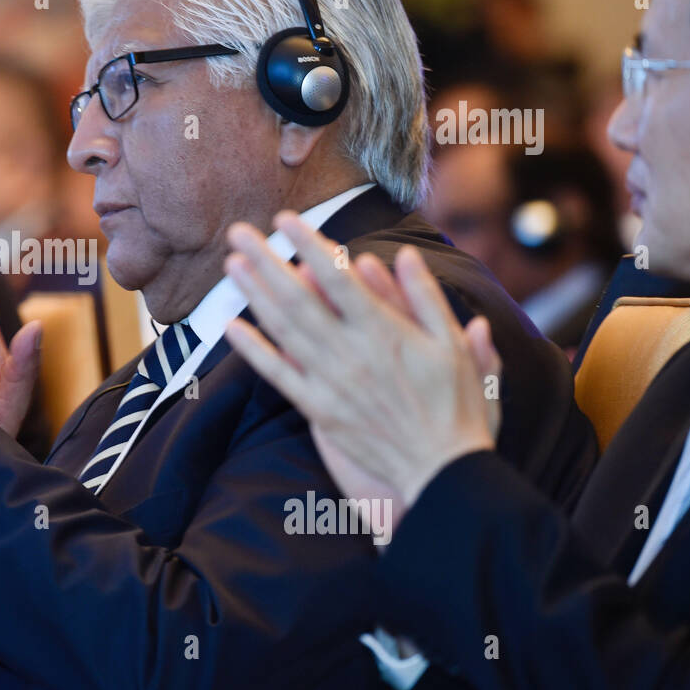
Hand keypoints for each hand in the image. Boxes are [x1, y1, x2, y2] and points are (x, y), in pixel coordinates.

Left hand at [222, 212, 499, 509]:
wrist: (443, 471)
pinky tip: (232, 328)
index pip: (337, 278)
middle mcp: (351, 353)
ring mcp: (330, 382)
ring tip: (232, 266)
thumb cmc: (457, 405)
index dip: (308, 245)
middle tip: (238, 232)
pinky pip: (279, 376)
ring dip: (254, 296)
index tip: (285, 218)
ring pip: (283, 331)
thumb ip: (425, 298)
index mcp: (385, 332)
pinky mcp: (319, 410)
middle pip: (298, 298)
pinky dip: (254, 351)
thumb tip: (405, 255)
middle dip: (266, 261)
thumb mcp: (454, 345)